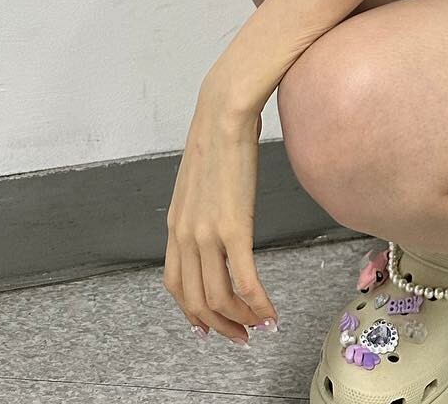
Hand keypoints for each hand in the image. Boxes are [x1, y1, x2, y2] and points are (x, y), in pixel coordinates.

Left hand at [164, 92, 279, 345]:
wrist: (223, 112)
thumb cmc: (216, 136)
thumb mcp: (197, 181)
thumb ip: (199, 207)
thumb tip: (214, 219)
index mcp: (176, 225)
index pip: (176, 285)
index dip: (193, 313)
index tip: (211, 325)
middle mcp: (186, 235)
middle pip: (195, 301)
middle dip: (219, 325)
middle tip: (241, 336)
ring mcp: (208, 233)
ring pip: (219, 297)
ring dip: (241, 319)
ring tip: (260, 326)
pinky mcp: (234, 227)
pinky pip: (245, 280)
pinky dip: (258, 303)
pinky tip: (271, 312)